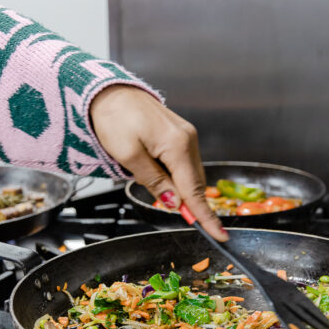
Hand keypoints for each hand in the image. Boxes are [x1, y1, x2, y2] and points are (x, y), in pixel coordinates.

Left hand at [90, 85, 227, 241]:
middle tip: (169, 209)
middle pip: (193, 184)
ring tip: (146, 174)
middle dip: (185, 201)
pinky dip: (174, 174)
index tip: (219, 235)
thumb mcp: (129, 156)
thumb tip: (175, 203)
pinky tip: (154, 169)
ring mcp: (186, 136)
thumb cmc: (114, 119)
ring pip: (188, 174)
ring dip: (176, 187)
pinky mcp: (180, 135)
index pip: (194, 190)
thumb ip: (154, 181)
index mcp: (178, 145)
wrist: (109, 93)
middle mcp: (188, 140)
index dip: (205, 216)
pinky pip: (182, 163)